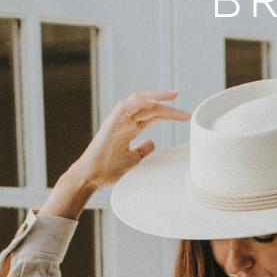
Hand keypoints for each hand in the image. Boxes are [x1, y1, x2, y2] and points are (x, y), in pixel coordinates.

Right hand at [77, 90, 191, 193]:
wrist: (91, 179)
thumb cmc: (107, 171)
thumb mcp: (133, 160)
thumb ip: (143, 149)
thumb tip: (152, 141)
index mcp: (129, 129)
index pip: (152, 115)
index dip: (169, 113)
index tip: (186, 116)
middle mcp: (123, 122)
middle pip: (148, 106)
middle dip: (166, 103)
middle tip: (181, 101)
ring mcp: (116, 121)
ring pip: (137, 100)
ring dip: (155, 96)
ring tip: (171, 97)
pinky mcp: (110, 124)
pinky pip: (125, 106)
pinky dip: (138, 102)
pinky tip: (152, 103)